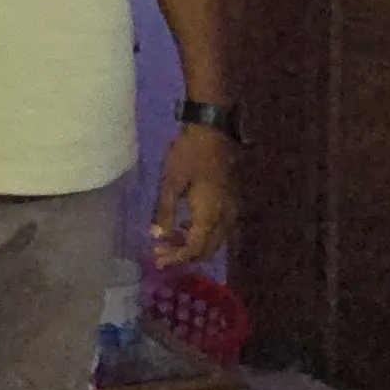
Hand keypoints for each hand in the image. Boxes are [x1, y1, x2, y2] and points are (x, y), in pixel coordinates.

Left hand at [148, 124, 235, 265]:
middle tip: (160, 251)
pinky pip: (220, 229)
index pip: (196, 248)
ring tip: (168, 239)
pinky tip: (186, 226)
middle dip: (184, 254)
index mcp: (210, 215)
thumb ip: (164, 212)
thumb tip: (156, 236)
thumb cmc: (188, 154)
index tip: (158, 260)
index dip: (177, 258)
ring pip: (215, 240)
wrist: (213, 129)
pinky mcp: (233, 202)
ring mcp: (233, 209)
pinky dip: (202, 233)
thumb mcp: (170, 182)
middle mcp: (226, 217)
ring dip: (193, 244)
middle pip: (208, 249)